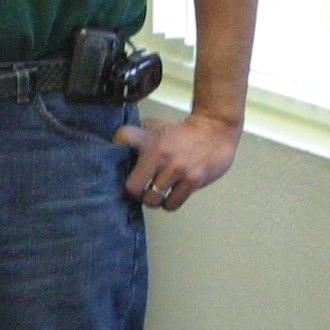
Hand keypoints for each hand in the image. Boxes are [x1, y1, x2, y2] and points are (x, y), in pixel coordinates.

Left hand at [115, 112, 238, 211]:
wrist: (215, 130)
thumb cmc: (182, 132)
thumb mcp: (156, 126)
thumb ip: (139, 136)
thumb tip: (119, 149)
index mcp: (149, 139)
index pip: (122, 139)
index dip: (115, 152)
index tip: (119, 163)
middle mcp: (160, 154)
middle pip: (133, 187)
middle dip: (136, 193)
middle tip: (141, 190)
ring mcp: (177, 169)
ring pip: (152, 200)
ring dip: (153, 200)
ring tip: (156, 195)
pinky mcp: (193, 180)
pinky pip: (172, 203)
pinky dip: (169, 204)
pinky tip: (170, 196)